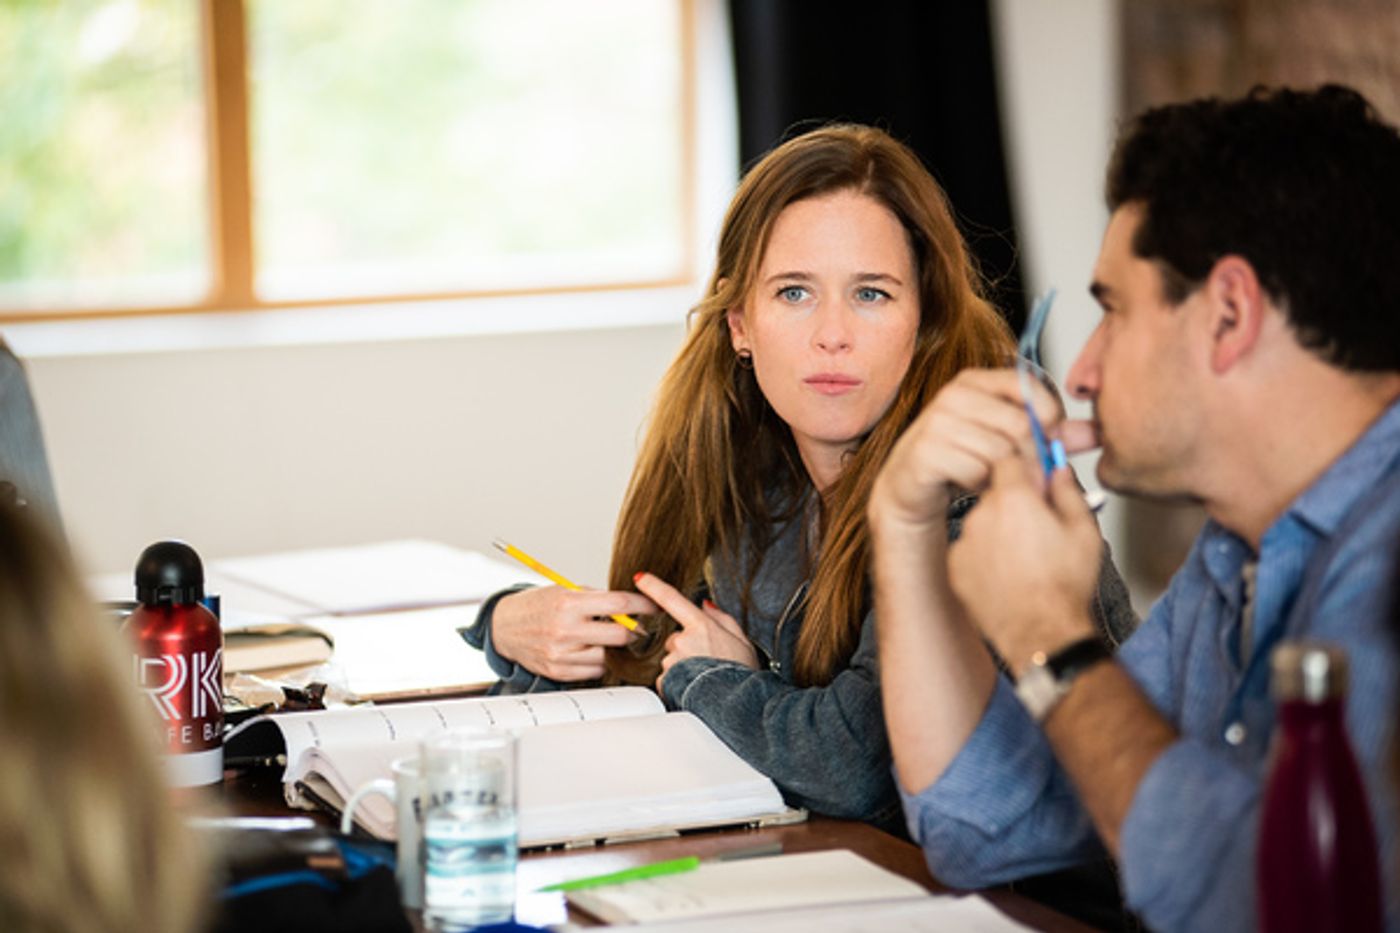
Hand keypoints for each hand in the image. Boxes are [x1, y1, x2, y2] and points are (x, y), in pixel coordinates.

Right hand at [491, 586, 655, 681]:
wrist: (504, 626)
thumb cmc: (537, 605)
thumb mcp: (564, 590)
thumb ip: (596, 598)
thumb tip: (631, 606)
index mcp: (569, 603)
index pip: (619, 603)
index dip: (643, 605)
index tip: (654, 606)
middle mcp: (565, 629)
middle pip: (619, 635)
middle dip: (633, 631)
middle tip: (637, 627)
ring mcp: (561, 654)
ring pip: (609, 657)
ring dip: (615, 649)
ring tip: (608, 639)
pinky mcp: (559, 671)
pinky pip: (594, 670)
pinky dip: (599, 661)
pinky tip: (592, 650)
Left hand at [632, 572, 758, 691]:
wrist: (738, 703)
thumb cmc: (743, 674)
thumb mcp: (741, 640)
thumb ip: (722, 619)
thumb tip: (706, 606)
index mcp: (701, 626)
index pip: (672, 599)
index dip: (653, 586)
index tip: (640, 578)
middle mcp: (683, 641)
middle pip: (675, 639)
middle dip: (686, 649)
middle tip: (708, 662)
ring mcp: (673, 661)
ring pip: (671, 661)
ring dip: (683, 668)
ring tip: (704, 678)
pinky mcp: (666, 680)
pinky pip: (668, 679)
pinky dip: (678, 684)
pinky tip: (695, 689)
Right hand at [869, 369, 1071, 537]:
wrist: (913, 484)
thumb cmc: (961, 458)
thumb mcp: (1010, 441)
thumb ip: (1052, 435)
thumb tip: (1096, 433)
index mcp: (975, 381)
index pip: (1028, 388)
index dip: (1047, 417)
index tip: (1046, 438)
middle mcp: (954, 395)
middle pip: (1019, 424)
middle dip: (1030, 455)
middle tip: (1025, 472)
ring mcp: (937, 421)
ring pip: (999, 450)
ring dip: (1005, 473)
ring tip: (997, 478)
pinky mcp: (926, 450)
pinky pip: (975, 469)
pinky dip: (982, 484)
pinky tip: (974, 485)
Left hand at [947, 457, 1102, 673]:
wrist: (1041, 634)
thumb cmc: (1065, 587)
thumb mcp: (1083, 531)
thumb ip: (1067, 491)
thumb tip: (1058, 470)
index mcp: (1013, 499)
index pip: (1008, 460)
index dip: (1024, 468)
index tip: (1036, 479)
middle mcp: (981, 515)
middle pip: (995, 492)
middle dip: (1014, 502)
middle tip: (1038, 526)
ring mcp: (964, 542)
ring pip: (982, 522)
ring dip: (999, 530)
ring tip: (1025, 558)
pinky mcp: (955, 567)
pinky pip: (970, 550)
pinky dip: (984, 556)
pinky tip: (1007, 573)